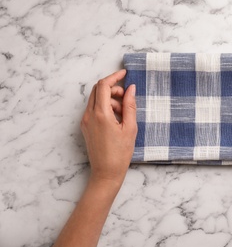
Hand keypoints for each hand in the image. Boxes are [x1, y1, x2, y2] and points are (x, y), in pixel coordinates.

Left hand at [81, 69, 136, 187]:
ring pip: (96, 99)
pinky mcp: (86, 127)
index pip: (104, 86)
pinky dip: (105, 107)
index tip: (125, 73)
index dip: (114, 76)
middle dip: (113, 88)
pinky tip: (116, 118)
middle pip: (98, 90)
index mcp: (101, 114)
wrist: (106, 172)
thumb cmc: (120, 153)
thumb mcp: (130, 128)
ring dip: (110, 98)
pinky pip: (94, 109)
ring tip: (123, 111)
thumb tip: (131, 89)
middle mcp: (89, 115)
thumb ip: (130, 106)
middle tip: (127, 95)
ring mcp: (85, 121)